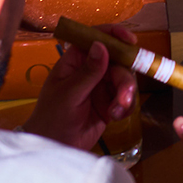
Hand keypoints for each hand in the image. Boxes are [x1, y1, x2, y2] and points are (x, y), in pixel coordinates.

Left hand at [26, 24, 138, 151]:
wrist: (54, 146)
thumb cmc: (52, 117)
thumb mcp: (68, 94)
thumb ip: (87, 72)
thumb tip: (101, 45)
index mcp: (75, 61)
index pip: (95, 39)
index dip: (114, 35)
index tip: (130, 41)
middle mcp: (91, 70)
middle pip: (118, 62)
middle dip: (125, 79)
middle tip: (125, 97)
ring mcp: (101, 86)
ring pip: (125, 80)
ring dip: (126, 95)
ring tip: (117, 112)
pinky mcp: (110, 103)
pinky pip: (126, 98)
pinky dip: (126, 107)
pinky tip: (115, 117)